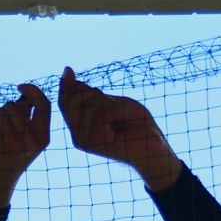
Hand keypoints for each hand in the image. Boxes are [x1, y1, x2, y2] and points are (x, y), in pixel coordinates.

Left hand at [0, 83, 50, 208]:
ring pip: (0, 112)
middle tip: (3, 129)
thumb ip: (28, 115)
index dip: (32, 91)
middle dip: (5, 111)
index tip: (20, 86)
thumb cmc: (8, 157)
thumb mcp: (26, 138)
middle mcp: (32, 143)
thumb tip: (26, 92)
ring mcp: (15, 147)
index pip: (44, 105)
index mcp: (43, 138)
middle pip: (15, 106)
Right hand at [59, 67, 180, 190]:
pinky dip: (118, 112)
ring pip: (90, 104)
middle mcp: (77, 137)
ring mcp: (84, 141)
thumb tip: (66, 72)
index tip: (89, 84)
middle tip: (117, 111)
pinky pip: (102, 113)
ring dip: (113, 105)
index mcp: (79, 129)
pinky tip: (125, 123)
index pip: (64, 101)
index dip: (70, 86)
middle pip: (74, 99)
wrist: (156, 148)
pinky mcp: (95, 142)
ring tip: (123, 120)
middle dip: (98, 95)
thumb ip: (88, 94)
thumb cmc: (137, 125)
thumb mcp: (111, 102)